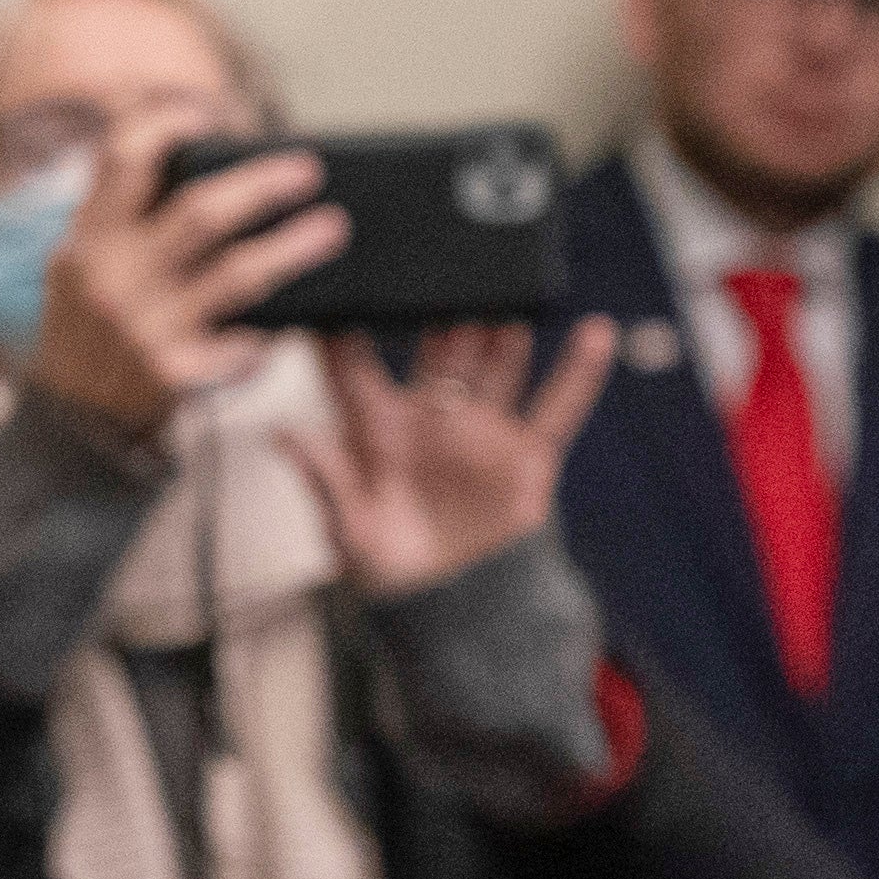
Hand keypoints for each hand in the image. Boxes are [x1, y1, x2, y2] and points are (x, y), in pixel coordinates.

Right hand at [25, 132, 343, 439]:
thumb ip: (118, 208)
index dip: (169, 122)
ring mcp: (145, 327)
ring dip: (294, 247)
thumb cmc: (89, 325)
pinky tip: (296, 323)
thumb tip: (174, 135)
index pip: (121, 157)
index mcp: (88, 238)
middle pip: (200, 211)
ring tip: (332, 229)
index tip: (210, 113)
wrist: (70, 418)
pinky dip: (273, 333)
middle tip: (307, 170)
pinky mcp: (176, 373)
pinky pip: (244, 345)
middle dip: (263, 184)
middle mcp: (112, 277)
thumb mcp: (81, 260)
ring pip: (238, 274)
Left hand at [283, 320, 615, 597]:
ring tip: (503, 295)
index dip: (344, 333)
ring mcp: (483, 430)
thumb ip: (323, 481)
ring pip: (495, 368)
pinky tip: (595, 334)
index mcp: (378, 429)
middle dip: (441, 320)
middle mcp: (431, 417)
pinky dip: (578, 371)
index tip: (338, 290)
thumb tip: (283, 436)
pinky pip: (558, 407)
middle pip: (436, 354)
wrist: (446, 600)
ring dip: (500, 335)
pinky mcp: (527, 454)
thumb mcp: (346, 528)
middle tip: (443, 279)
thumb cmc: (383, 560)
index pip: (355, 369)